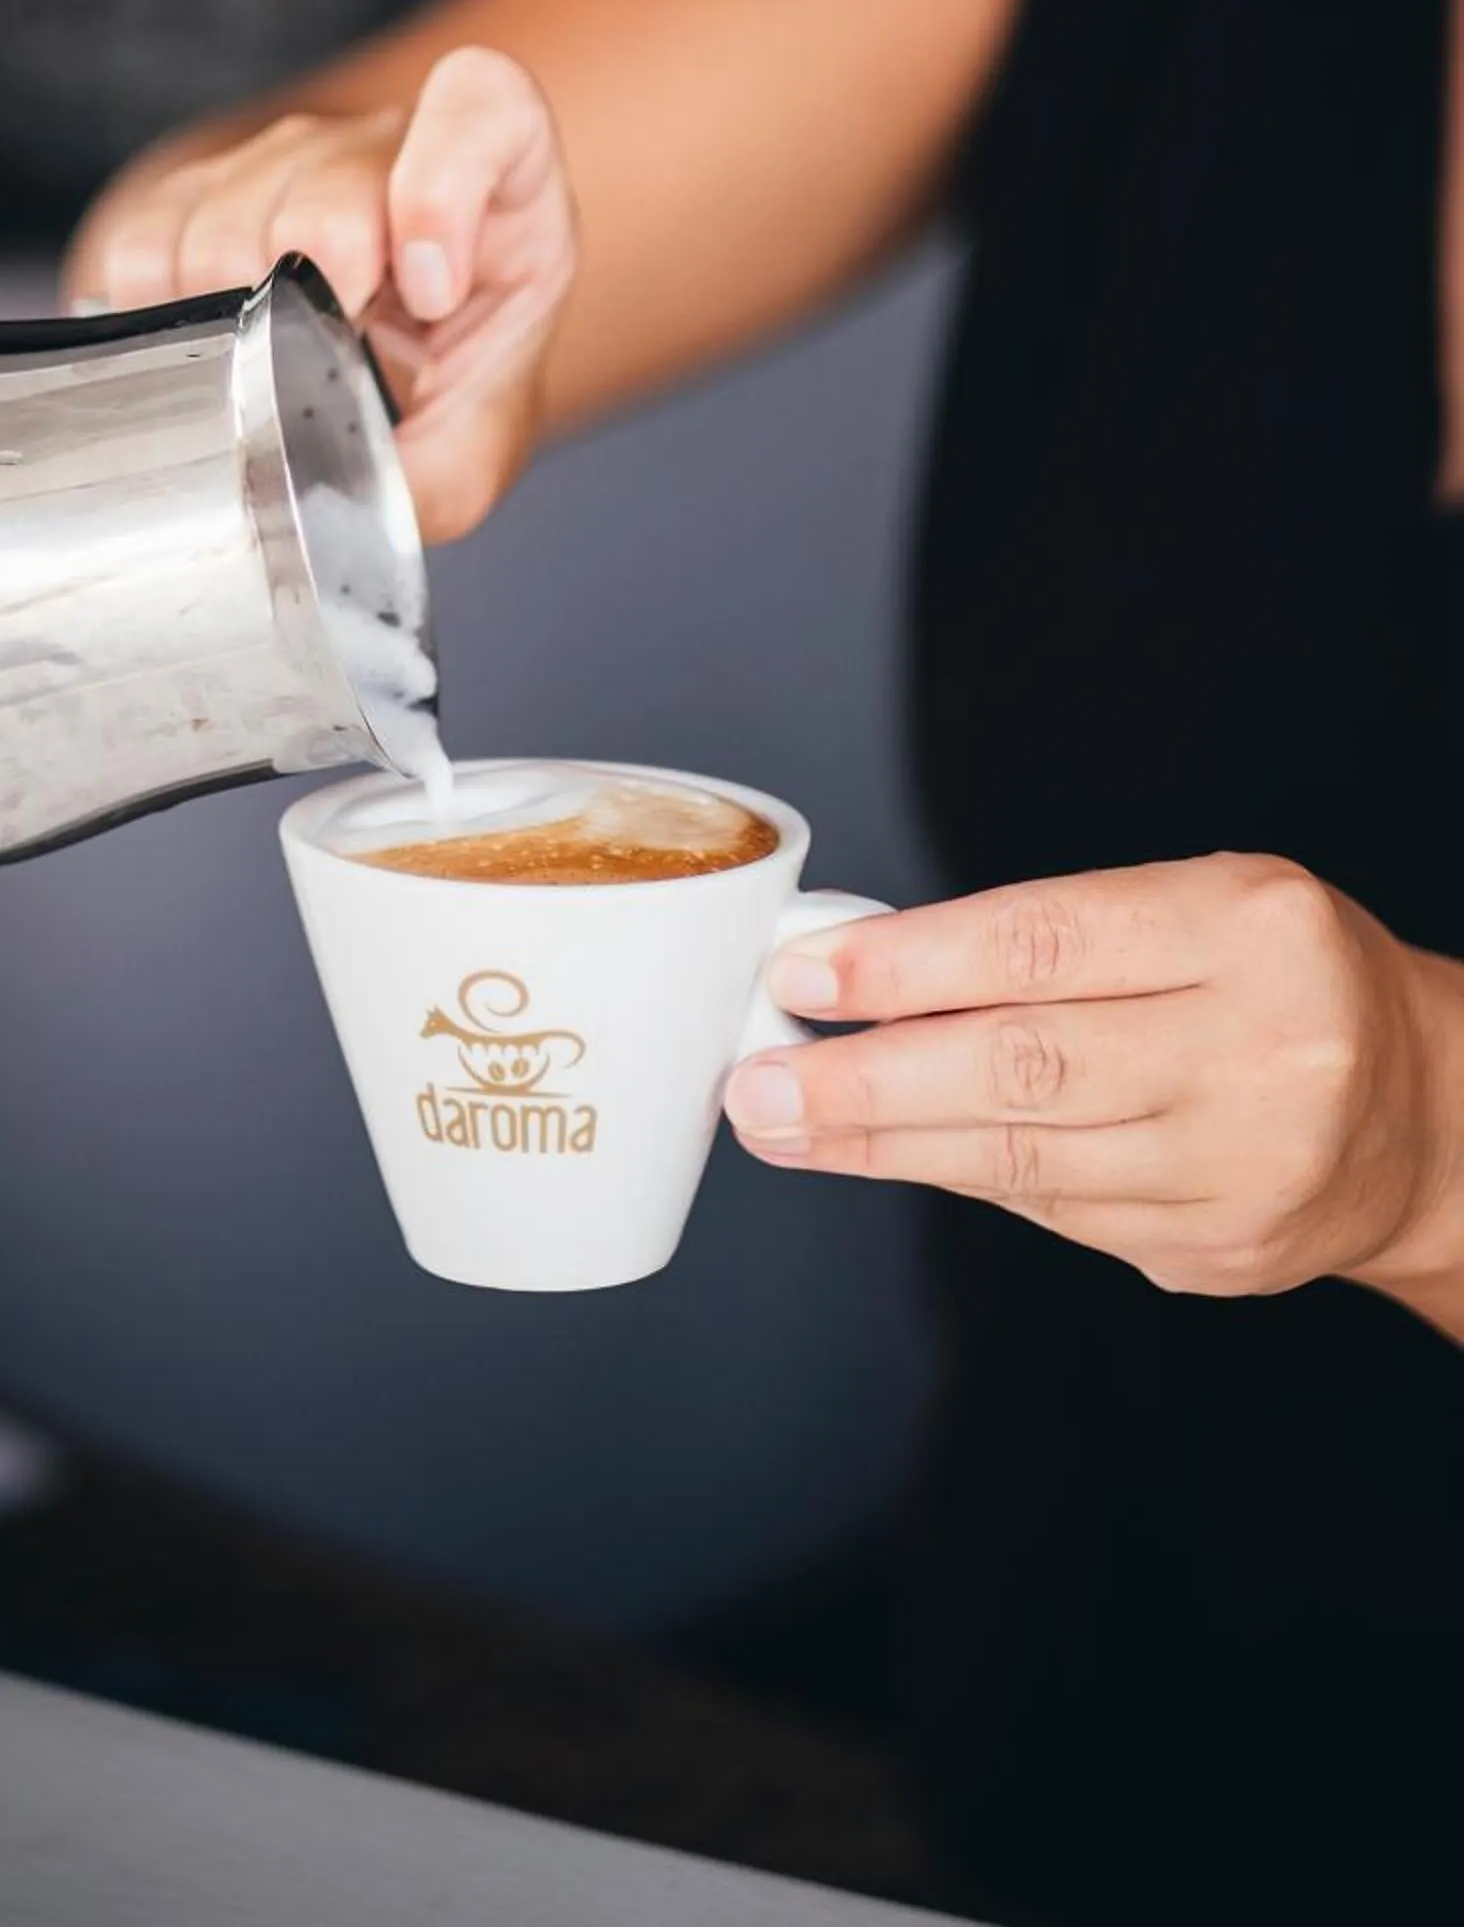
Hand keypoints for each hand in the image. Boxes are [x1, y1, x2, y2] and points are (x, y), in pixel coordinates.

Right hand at [63, 46, 577, 541]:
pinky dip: (162, 308)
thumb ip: (446, 472)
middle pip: (326, 188)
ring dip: (235, 308)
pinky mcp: (194, 187)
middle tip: (328, 357)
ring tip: (273, 357)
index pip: (482, 104)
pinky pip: (145, 241)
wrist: (376, 345)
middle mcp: (382, 143)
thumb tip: (370, 504)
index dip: (446, 186)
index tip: (430, 294)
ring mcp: (282, 156)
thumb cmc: (446, 370)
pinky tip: (213, 341)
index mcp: (495, 172)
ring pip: (223, 218)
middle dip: (316, 289)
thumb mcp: (480, 430)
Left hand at [724, 852, 1463, 1304]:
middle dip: (866, 1079)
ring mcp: (1244, 1166)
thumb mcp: (1197, 906)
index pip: (1044, 941)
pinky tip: (898, 1154)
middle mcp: (1260, 1049)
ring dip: (884, 1143)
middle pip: (1023, 1066)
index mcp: (1251, 930)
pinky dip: (965, 1178)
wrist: (1426, 1115)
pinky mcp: (1220, 1250)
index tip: (804, 975)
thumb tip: (865, 964)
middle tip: (759, 1081)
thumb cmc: (1282, 981)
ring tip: (786, 1122)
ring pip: (1024, 1156)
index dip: (908, 962)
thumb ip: (1051, 932)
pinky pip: (1057, 1211)